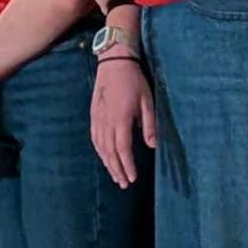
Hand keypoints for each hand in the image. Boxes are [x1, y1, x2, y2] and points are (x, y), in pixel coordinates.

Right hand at [90, 53, 153, 186]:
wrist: (114, 62)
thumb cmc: (134, 81)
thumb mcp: (147, 101)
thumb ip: (150, 124)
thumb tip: (153, 145)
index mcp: (121, 120)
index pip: (123, 149)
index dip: (127, 166)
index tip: (132, 178)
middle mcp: (106, 122)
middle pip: (110, 152)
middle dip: (117, 170)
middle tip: (124, 184)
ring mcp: (98, 119)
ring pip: (101, 147)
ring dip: (108, 163)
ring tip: (115, 175)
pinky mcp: (94, 115)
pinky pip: (95, 138)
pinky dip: (100, 151)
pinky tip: (104, 157)